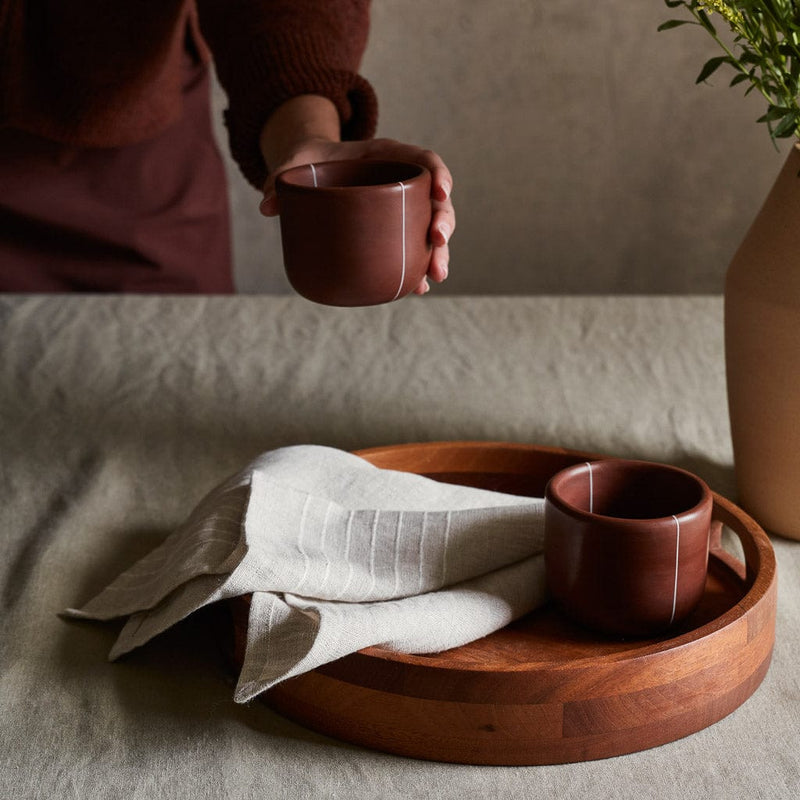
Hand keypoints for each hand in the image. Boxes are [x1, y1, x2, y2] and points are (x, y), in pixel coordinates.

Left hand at [259, 98, 453, 294]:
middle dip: (444, 223)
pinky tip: (420, 289)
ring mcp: (400, 210)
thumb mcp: (297, 161)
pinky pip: (413, 250)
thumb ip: (282, 178)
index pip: (425, 160)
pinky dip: (418, 270)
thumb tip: (266, 207)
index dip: (439, 175)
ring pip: (431, 230)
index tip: (441, 192)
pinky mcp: (392, 232)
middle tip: (437, 242)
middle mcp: (401, 183)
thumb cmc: (311, 161)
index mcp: (388, 156)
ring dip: (439, 254)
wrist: (312, 169)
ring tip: (435, 277)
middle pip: (436, 201)